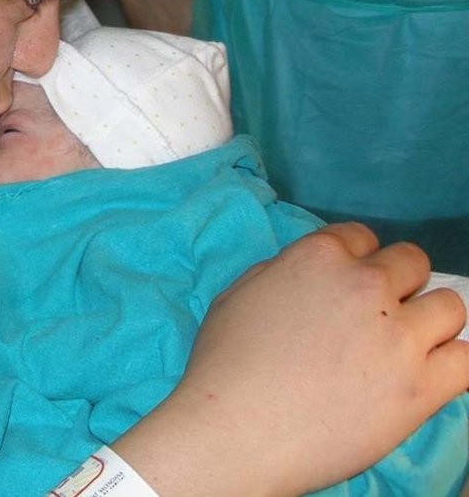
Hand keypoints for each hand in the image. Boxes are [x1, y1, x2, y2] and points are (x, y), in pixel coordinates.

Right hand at [115, 223, 468, 496]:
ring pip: (449, 306)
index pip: (362, 237)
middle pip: (412, 263)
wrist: (238, 431)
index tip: (348, 287)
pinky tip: (428, 375)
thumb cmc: (225, 367)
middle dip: (398, 284)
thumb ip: (283, 273)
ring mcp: (399, 335)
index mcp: (317, 257)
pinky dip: (453, 363)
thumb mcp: (239, 295)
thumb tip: (310, 279)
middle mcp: (365, 286)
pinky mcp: (423, 386)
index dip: (356, 261)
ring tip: (406, 348)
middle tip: (377, 317)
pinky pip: (468, 360)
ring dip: (430, 322)